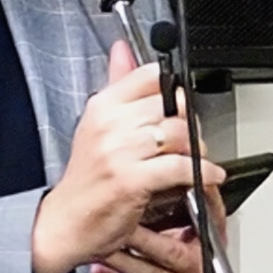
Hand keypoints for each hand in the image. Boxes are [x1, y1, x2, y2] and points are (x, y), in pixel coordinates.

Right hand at [30, 40, 224, 272]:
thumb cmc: (85, 180)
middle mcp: (109, 124)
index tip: (179, 104)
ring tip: (199, 158)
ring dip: (198, 148)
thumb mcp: (97, 125)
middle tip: (193, 137)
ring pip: (177, 133)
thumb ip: (116, 86)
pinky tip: (207, 176)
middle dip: (189, 121)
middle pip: (170, 104)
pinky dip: (202, 171)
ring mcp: (119, 151)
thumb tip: (122, 49)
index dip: (172, 88)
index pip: (149, 76)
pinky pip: (179, 166)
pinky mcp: (131, 180)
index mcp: (102, 106)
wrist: (64, 223)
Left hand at [91, 183, 227, 272]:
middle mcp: (204, 271)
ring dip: (121, 257)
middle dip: (139, 232)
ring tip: (99, 242)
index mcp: (209, 245)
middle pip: (171, 247)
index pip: (200, 219)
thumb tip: (153, 170)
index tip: (149, 190)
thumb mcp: (185, 239)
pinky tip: (99, 272)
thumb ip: (176, 209)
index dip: (174, 205)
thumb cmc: (178, 272)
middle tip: (112, 217)